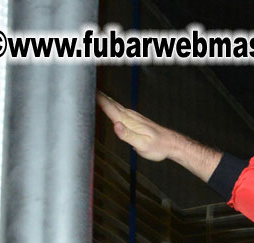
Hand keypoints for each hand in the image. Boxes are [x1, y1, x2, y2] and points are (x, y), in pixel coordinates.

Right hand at [96, 92, 221, 181]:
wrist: (171, 144)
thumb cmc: (158, 146)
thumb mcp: (142, 145)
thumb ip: (128, 135)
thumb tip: (116, 125)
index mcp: (127, 120)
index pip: (108, 107)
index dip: (96, 98)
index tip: (85, 89)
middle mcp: (129, 115)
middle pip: (109, 102)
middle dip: (96, 94)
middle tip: (82, 84)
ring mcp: (132, 116)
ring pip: (113, 104)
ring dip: (101, 96)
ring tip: (90, 90)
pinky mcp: (134, 119)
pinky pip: (117, 108)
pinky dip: (109, 103)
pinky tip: (107, 102)